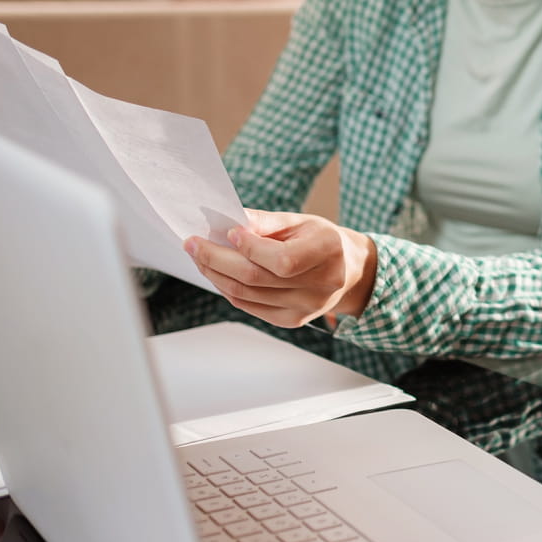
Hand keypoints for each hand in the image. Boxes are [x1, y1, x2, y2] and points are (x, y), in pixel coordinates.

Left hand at [184, 209, 377, 327]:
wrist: (349, 271)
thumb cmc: (323, 241)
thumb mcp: (302, 222)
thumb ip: (267, 222)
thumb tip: (229, 220)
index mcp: (328, 253)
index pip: (282, 259)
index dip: (250, 247)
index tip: (229, 231)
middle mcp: (320, 285)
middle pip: (256, 278)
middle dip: (216, 260)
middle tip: (192, 244)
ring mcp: (306, 308)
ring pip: (246, 295)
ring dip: (216, 275)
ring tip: (200, 257)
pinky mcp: (292, 320)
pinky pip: (249, 306)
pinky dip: (227, 289)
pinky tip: (218, 274)